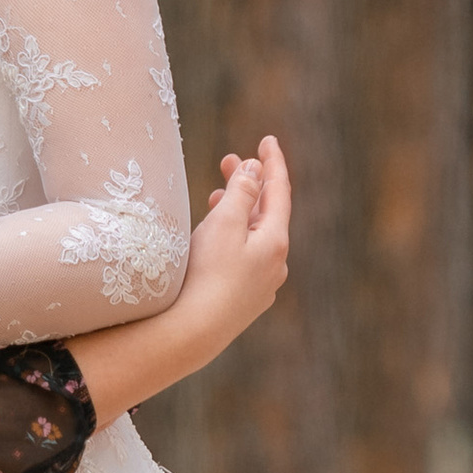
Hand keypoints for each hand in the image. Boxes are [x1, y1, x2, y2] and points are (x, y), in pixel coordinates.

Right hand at [185, 138, 290, 341]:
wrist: (193, 333)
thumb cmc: (206, 275)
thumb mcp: (224, 224)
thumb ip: (241, 193)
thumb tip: (255, 170)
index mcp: (276, 242)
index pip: (279, 191)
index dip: (273, 162)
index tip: (267, 139)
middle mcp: (276, 264)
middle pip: (267, 213)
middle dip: (249, 185)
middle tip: (229, 160)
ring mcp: (261, 285)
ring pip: (255, 237)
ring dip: (239, 212)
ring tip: (216, 195)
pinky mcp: (244, 301)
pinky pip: (244, 258)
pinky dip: (234, 237)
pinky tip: (216, 239)